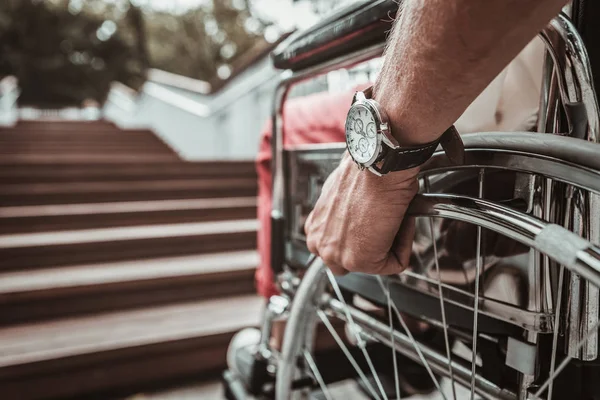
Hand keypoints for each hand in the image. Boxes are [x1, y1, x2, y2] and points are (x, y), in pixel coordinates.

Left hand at [305, 153, 418, 274]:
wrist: (376, 165)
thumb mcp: (344, 195)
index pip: (340, 248)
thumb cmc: (364, 172)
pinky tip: (402, 222)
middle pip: (353, 261)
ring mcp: (338, 255)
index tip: (377, 219)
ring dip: (390, 245)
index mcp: (315, 228)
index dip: (366, 234)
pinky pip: (393, 263)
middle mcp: (320, 244)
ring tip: (396, 221)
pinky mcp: (360, 260)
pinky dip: (405, 245)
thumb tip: (363, 217)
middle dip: (374, 245)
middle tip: (387, 224)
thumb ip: (346, 214)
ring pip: (373, 263)